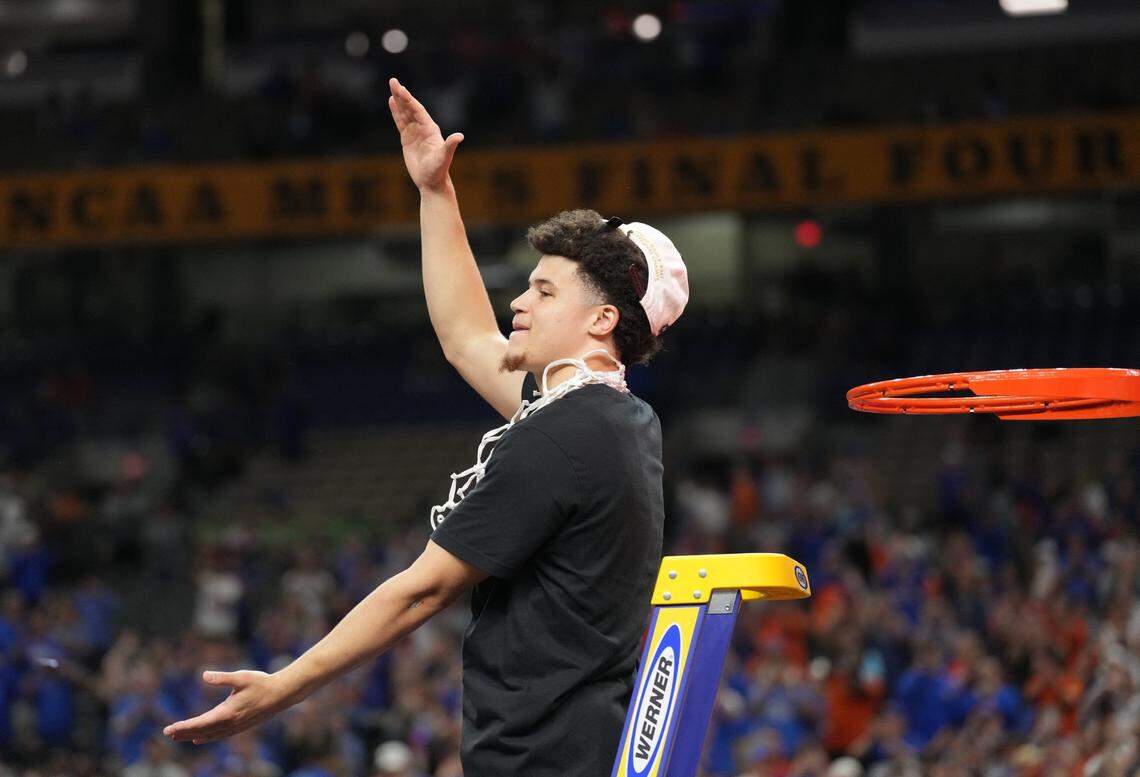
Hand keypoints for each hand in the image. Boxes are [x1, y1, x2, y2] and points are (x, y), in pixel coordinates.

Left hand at [163, 670, 288, 743]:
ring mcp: (236, 726)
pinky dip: (207, 737)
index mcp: (228, 712)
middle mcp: (230, 723)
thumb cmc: (262, 683)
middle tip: (168, 733)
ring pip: (210, 735)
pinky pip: (219, 735)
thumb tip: (204, 675)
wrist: (282, 694)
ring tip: (179, 737)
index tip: (168, 729)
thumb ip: (222, 678)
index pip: (200, 723)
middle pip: (202, 731)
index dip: (183, 726)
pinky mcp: (240, 726)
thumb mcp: (241, 677)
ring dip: (193, 736)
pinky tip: (200, 739)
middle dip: (184, 732)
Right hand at [388, 77, 463, 192]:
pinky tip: (391, 102)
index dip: (409, 100)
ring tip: (391, 86)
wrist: (432, 182)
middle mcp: (423, 128)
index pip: (418, 110)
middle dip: (402, 95)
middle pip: (410, 108)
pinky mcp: (407, 139)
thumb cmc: (438, 171)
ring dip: (398, 100)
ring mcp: (415, 132)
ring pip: (405, 113)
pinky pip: (400, 122)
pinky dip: (396, 112)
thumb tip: (459, 136)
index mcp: (430, 129)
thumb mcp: (444, 158)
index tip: (401, 89)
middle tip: (393, 81)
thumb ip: (450, 145)